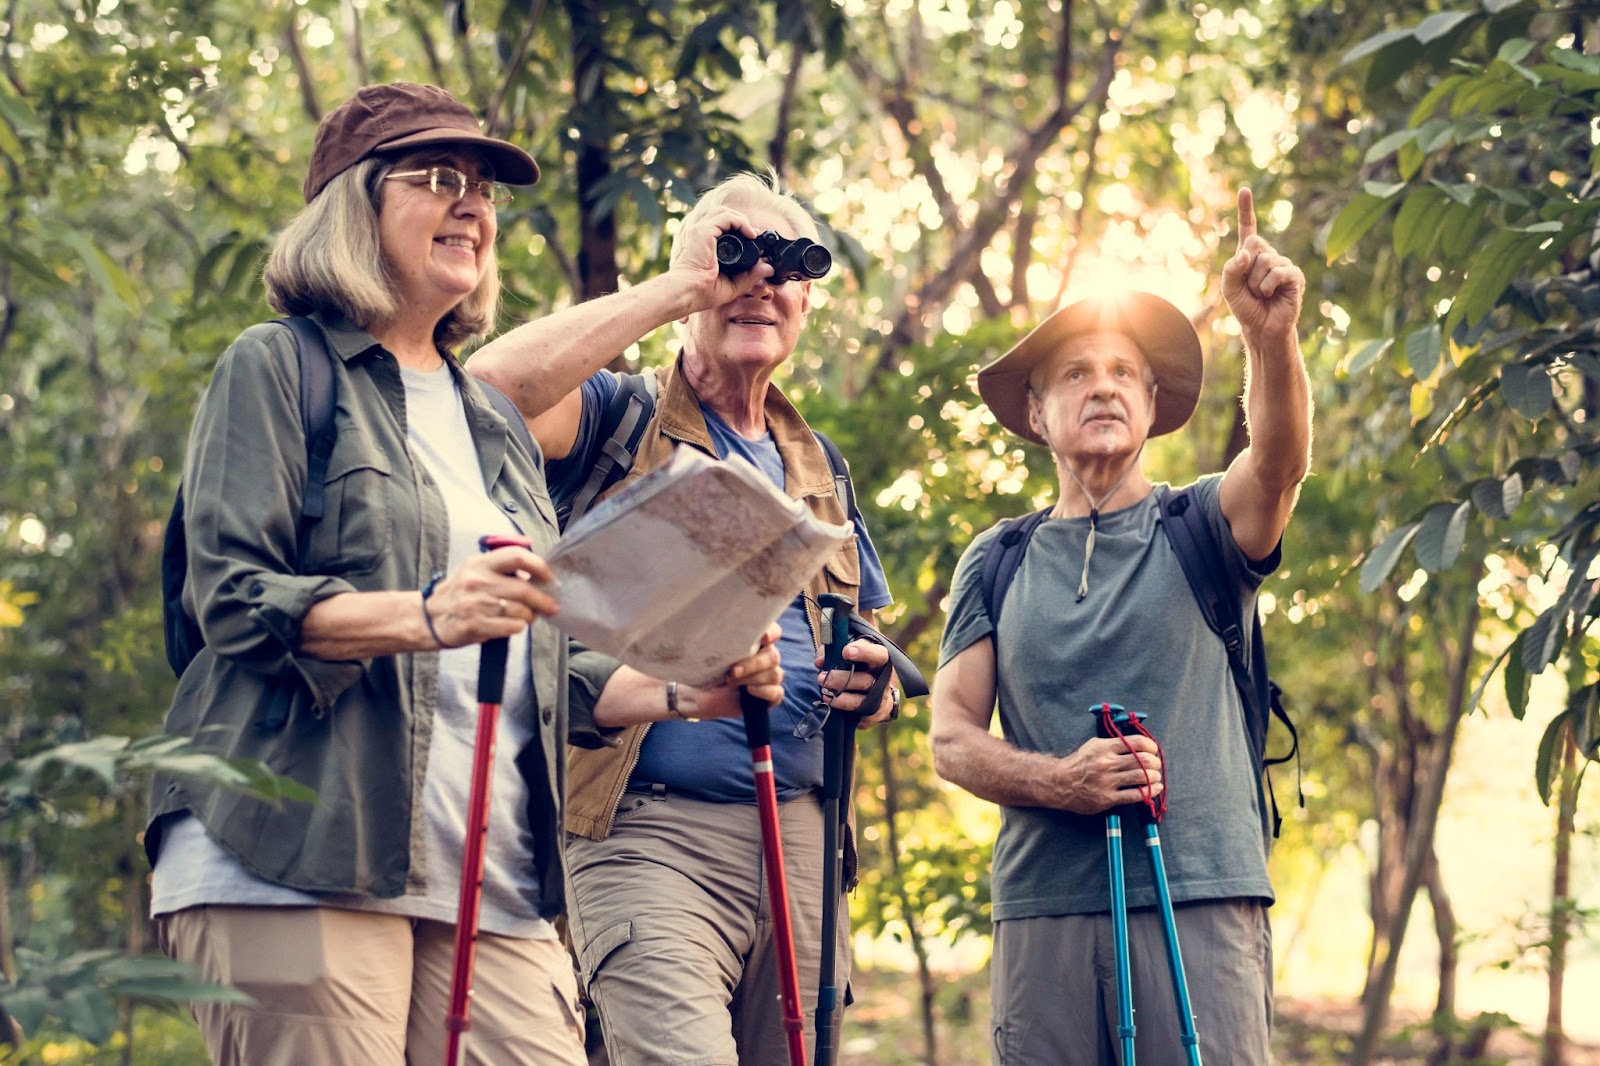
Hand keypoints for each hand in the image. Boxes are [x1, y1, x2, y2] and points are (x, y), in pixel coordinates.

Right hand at [421, 545, 557, 647]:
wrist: (430, 618)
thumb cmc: (459, 593)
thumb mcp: (475, 568)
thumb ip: (501, 565)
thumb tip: (535, 569)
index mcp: (481, 564)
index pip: (517, 557)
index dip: (539, 566)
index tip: (549, 577)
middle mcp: (479, 581)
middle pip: (524, 588)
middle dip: (543, 599)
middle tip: (552, 605)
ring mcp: (477, 604)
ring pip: (520, 610)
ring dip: (531, 615)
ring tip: (530, 616)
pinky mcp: (477, 625)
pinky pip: (511, 626)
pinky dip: (519, 626)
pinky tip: (516, 624)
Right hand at [667, 206, 776, 311]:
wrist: (688, 292)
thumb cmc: (702, 292)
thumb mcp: (732, 284)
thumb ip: (750, 276)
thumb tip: (769, 268)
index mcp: (703, 244)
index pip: (722, 228)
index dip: (740, 230)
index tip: (754, 241)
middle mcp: (700, 234)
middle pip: (723, 216)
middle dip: (741, 222)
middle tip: (755, 236)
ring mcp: (700, 230)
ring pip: (724, 212)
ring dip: (742, 220)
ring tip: (752, 234)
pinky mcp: (704, 231)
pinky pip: (726, 217)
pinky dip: (741, 222)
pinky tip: (750, 234)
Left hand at [683, 623, 784, 717]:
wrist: (700, 695)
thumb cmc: (705, 669)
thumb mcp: (708, 654)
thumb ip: (719, 643)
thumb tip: (717, 632)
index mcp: (756, 641)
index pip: (774, 631)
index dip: (772, 633)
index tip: (763, 638)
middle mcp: (766, 657)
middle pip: (773, 656)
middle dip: (752, 664)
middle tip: (732, 671)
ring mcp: (770, 677)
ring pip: (774, 674)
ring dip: (752, 678)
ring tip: (731, 681)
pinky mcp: (770, 696)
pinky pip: (776, 692)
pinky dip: (764, 691)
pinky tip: (749, 691)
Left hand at [815, 638, 896, 725]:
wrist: (877, 689)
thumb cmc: (858, 666)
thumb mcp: (849, 654)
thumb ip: (834, 654)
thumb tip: (820, 662)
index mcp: (880, 661)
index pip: (878, 655)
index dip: (864, 653)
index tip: (846, 652)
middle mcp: (884, 681)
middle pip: (866, 681)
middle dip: (841, 679)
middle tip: (822, 678)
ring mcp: (881, 700)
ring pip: (861, 701)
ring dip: (841, 699)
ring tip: (825, 694)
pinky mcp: (874, 715)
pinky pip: (859, 717)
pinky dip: (844, 711)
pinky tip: (832, 705)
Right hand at [1060, 734, 1163, 814]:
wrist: (1060, 783)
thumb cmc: (1079, 763)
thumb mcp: (1094, 745)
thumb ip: (1114, 744)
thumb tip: (1138, 744)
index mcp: (1105, 747)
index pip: (1136, 742)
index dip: (1151, 745)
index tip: (1153, 749)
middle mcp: (1107, 763)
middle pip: (1143, 760)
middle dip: (1155, 762)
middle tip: (1155, 764)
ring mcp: (1108, 782)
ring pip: (1141, 777)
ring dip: (1154, 777)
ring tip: (1155, 777)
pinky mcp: (1108, 798)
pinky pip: (1135, 795)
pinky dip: (1150, 791)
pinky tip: (1154, 788)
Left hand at [1222, 188, 1304, 347]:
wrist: (1261, 328)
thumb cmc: (1246, 308)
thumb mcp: (1228, 289)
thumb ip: (1231, 268)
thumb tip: (1247, 253)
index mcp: (1250, 255)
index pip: (1248, 229)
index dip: (1246, 209)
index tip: (1244, 190)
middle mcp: (1268, 255)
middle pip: (1254, 243)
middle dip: (1246, 267)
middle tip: (1251, 287)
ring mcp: (1283, 264)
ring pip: (1264, 260)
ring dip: (1256, 283)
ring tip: (1262, 295)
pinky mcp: (1295, 275)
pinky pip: (1277, 272)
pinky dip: (1268, 286)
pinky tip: (1271, 295)